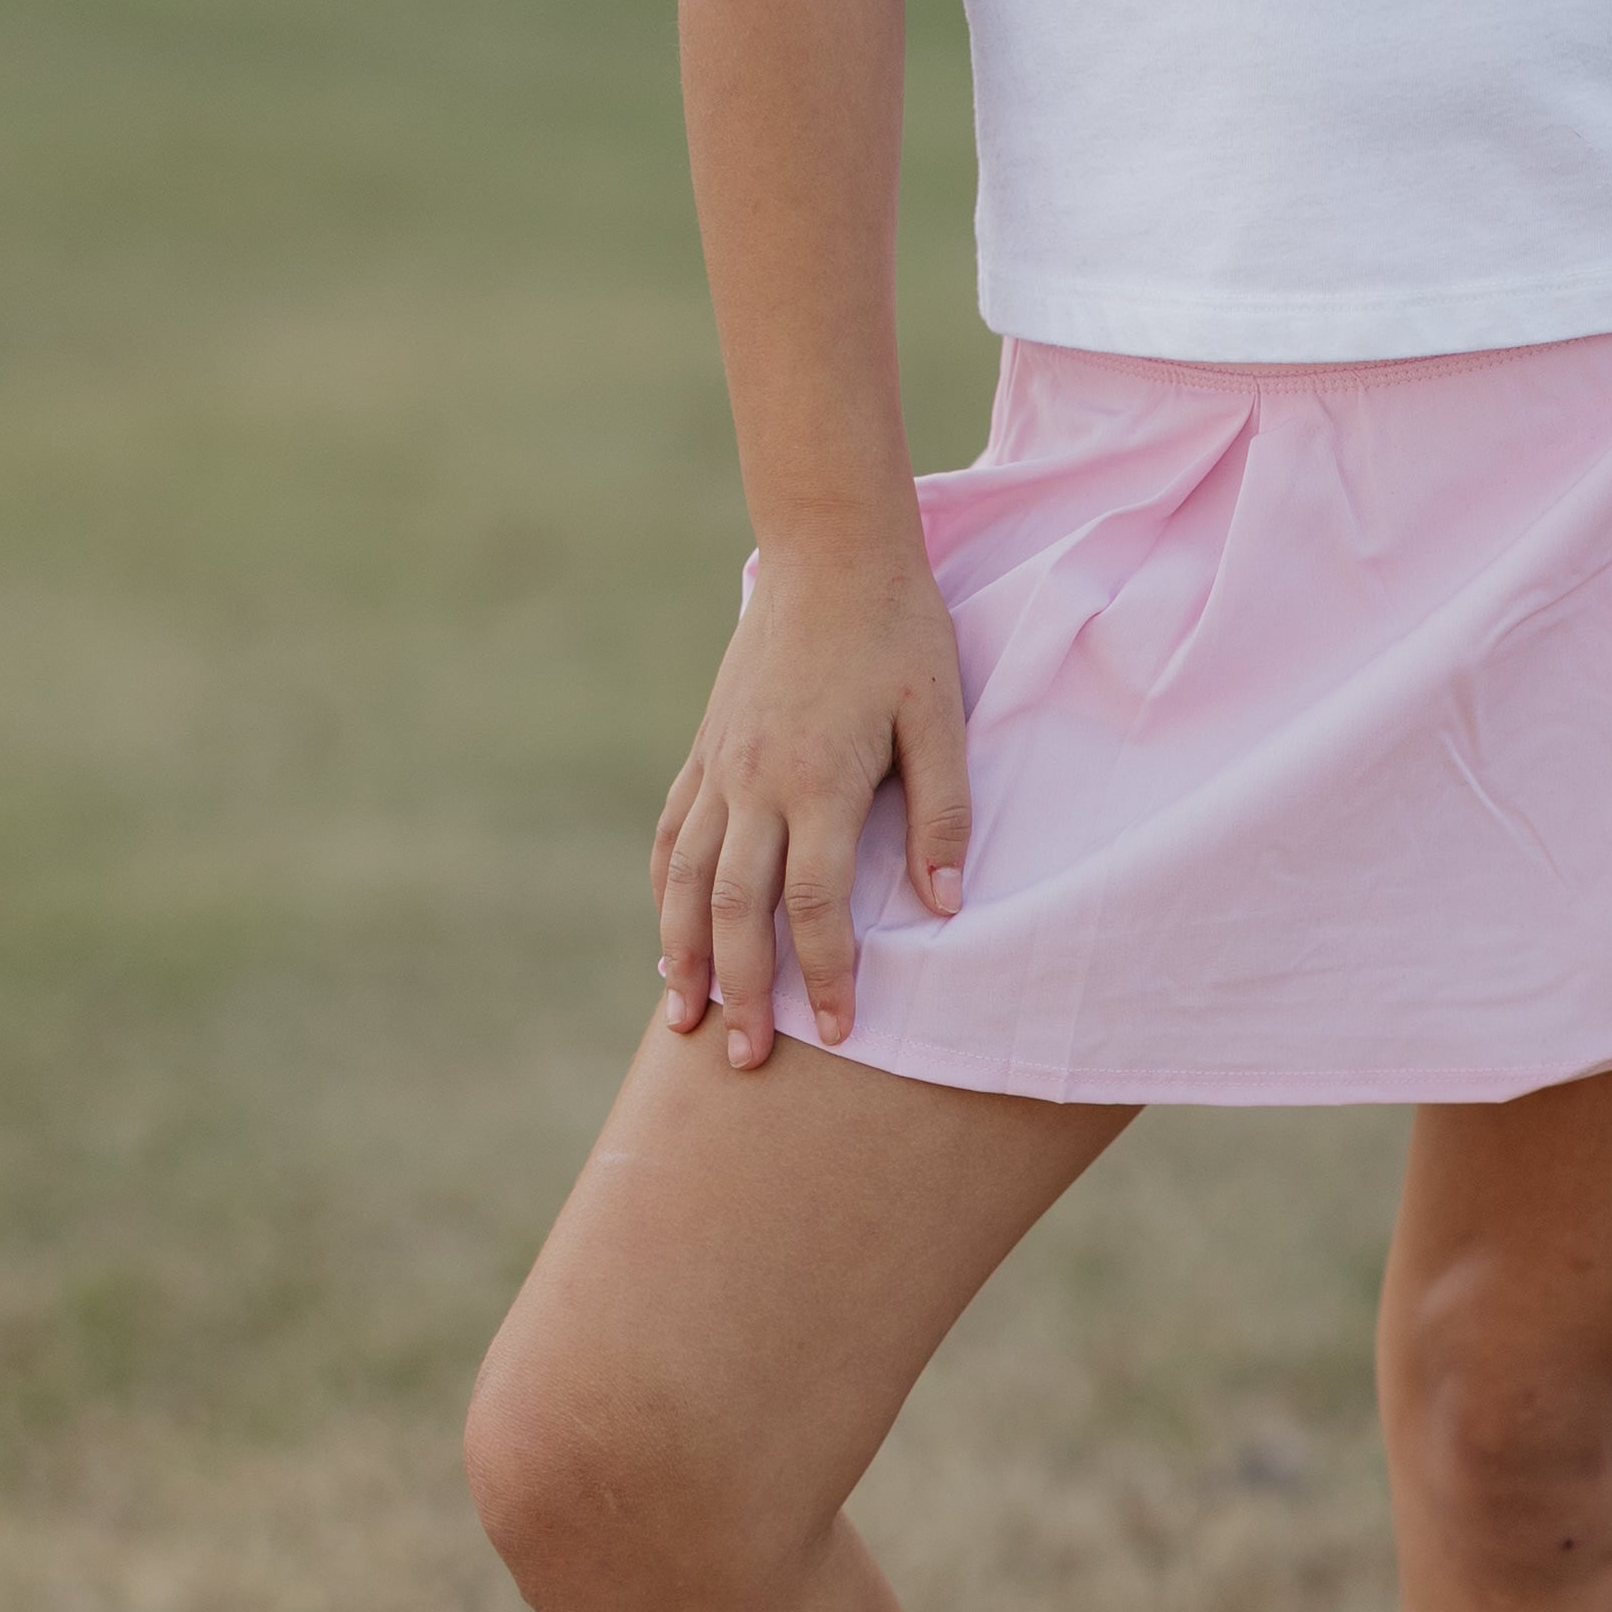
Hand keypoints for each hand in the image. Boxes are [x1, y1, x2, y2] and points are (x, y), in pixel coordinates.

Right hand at [650, 517, 969, 1068]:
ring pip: (686, 879)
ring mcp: (720, 766)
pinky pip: (671, 836)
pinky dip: (666, 893)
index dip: (827, 972)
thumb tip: (945, 909)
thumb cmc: (900, 634)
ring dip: (683, 954)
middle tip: (745, 1060)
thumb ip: (941, 815)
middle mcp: (755, 780)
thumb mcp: (940, 717)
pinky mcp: (705, 750)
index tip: (839, 1030)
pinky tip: (670, 937)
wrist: (829, 551)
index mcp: (817, 778)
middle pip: (736, 907)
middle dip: (741, 989)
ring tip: (685, 1019)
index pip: (816, 901)